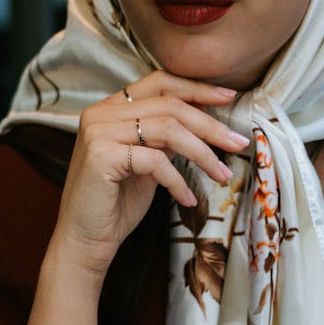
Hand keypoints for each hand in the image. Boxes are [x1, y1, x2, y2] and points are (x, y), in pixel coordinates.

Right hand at [48, 72, 249, 278]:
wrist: (85, 241)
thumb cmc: (116, 204)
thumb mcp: (148, 163)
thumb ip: (167, 138)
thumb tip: (207, 120)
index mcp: (110, 108)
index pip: (159, 83)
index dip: (196, 88)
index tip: (229, 98)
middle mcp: (100, 113)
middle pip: (169, 105)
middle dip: (210, 125)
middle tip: (239, 143)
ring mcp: (98, 131)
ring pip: (167, 129)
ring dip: (203, 153)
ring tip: (223, 175)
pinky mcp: (101, 155)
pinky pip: (156, 161)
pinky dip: (178, 181)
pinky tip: (188, 199)